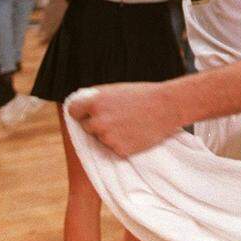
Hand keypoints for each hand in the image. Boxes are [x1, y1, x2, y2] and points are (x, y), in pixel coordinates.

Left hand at [67, 83, 181, 156]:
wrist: (167, 107)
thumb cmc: (143, 95)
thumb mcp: (116, 89)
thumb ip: (97, 98)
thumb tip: (82, 103)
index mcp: (95, 103)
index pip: (73, 111)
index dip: (81, 112)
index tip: (87, 113)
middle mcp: (98, 121)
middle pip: (86, 127)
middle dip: (96, 125)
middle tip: (116, 119)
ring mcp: (108, 137)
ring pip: (101, 139)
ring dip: (110, 135)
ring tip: (128, 125)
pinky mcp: (120, 150)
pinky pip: (114, 148)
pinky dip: (121, 144)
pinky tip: (134, 133)